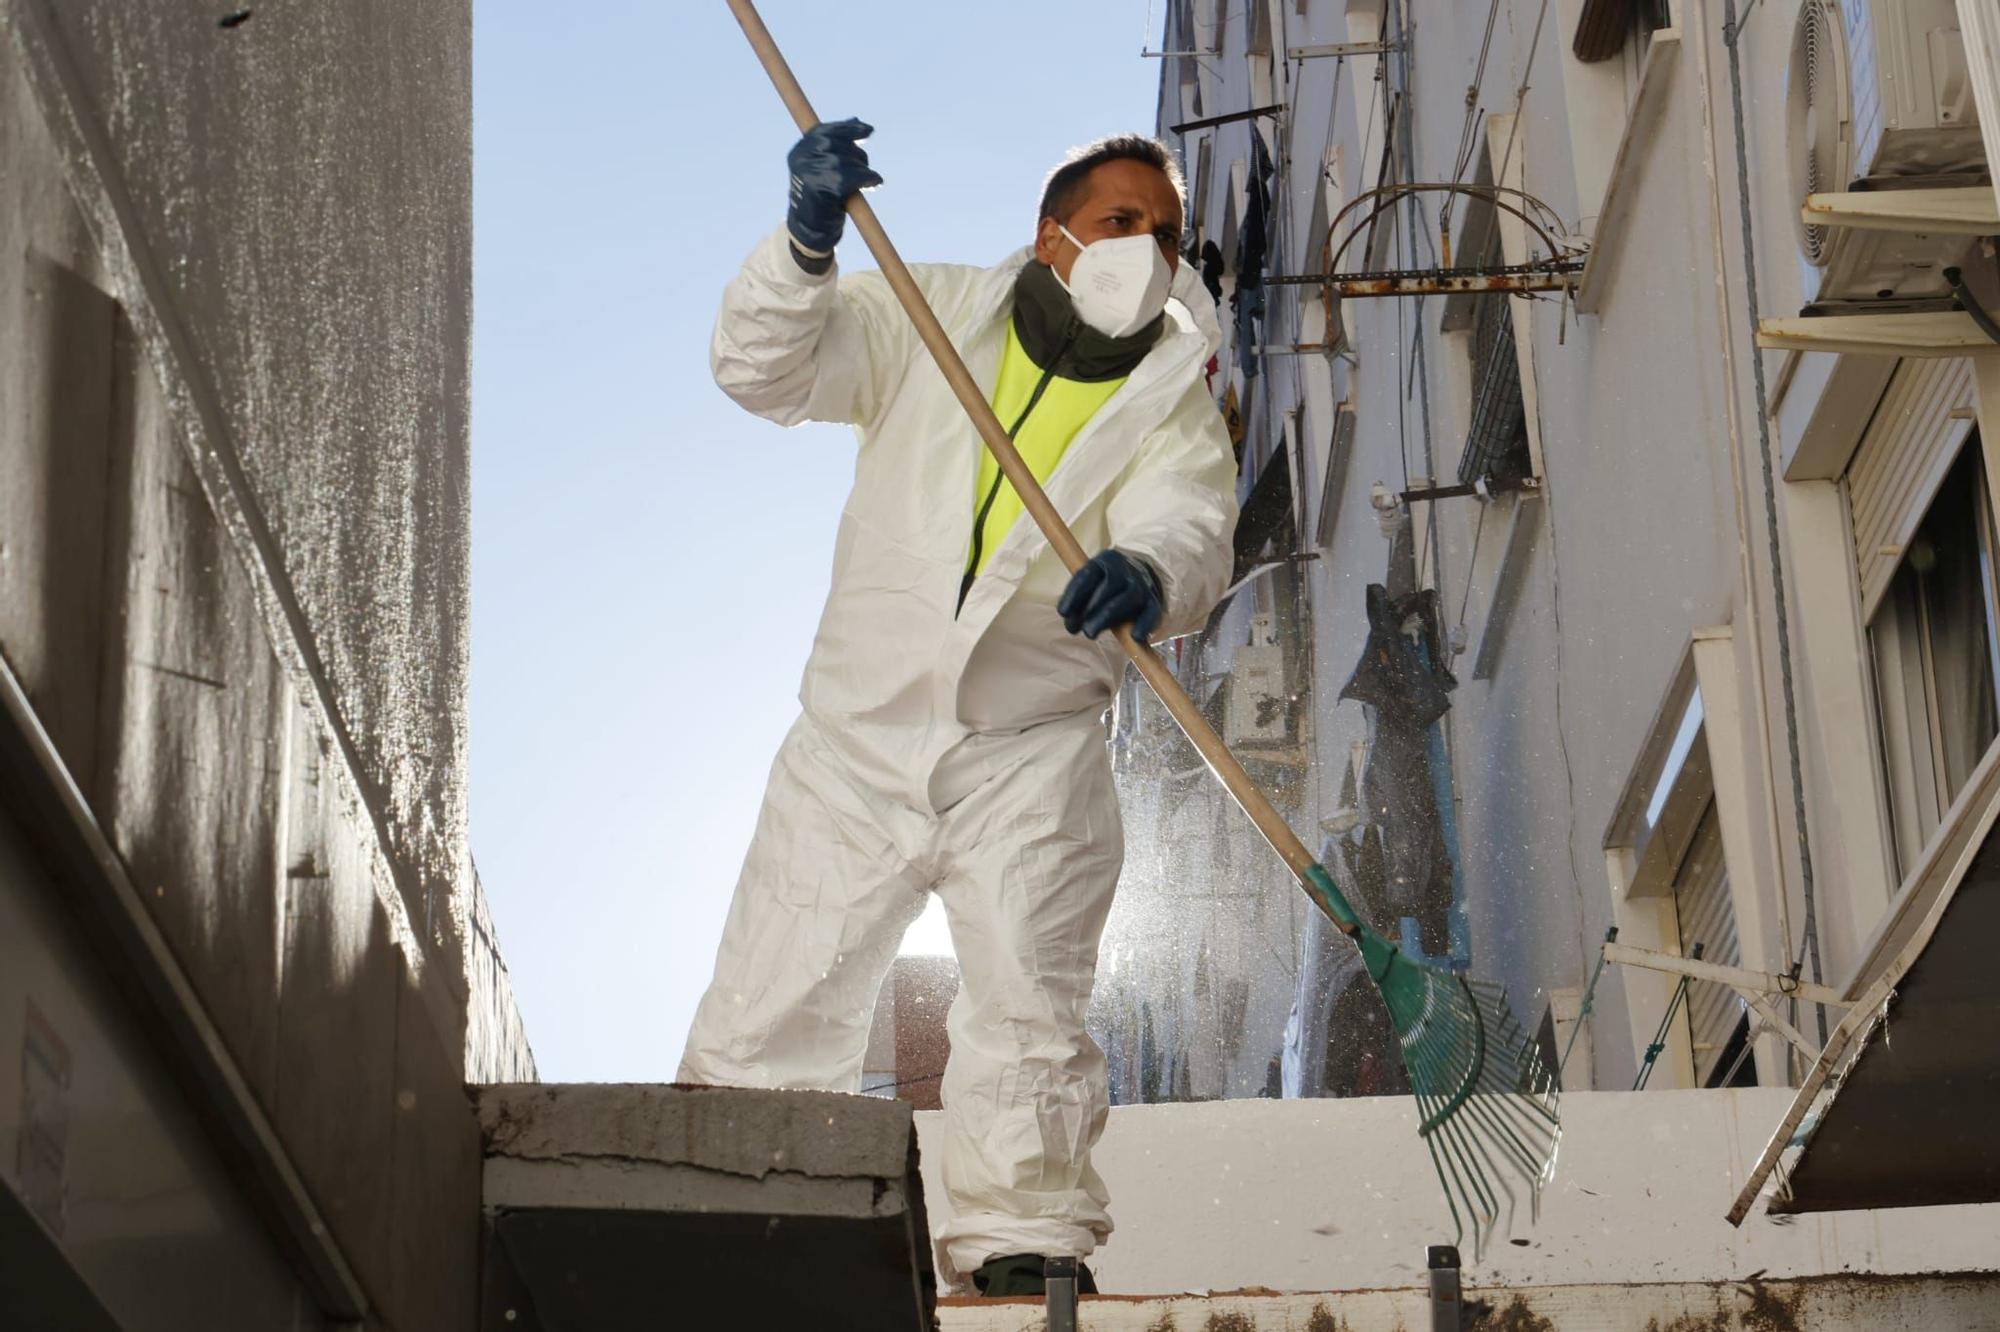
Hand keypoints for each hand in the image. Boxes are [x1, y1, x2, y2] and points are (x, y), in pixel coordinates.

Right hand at [786, 118, 882, 254]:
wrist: (810, 232)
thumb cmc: (820, 200)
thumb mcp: (822, 169)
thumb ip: (835, 147)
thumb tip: (857, 122)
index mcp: (800, 152)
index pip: (825, 131)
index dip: (848, 129)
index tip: (869, 131)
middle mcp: (803, 159)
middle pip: (838, 143)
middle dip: (857, 154)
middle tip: (865, 167)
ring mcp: (813, 172)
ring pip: (849, 160)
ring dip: (864, 169)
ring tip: (867, 181)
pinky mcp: (827, 187)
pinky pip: (856, 176)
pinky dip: (869, 179)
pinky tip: (874, 184)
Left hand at [1058, 550, 1163, 643]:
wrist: (1140, 573)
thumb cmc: (1104, 585)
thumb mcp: (1090, 582)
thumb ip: (1078, 599)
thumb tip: (1071, 622)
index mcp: (1104, 561)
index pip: (1088, 575)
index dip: (1074, 595)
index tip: (1063, 613)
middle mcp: (1125, 570)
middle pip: (1109, 586)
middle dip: (1090, 609)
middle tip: (1075, 629)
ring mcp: (1142, 585)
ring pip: (1128, 598)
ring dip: (1107, 617)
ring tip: (1090, 634)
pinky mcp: (1153, 601)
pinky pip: (1152, 612)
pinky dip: (1144, 624)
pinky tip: (1135, 637)